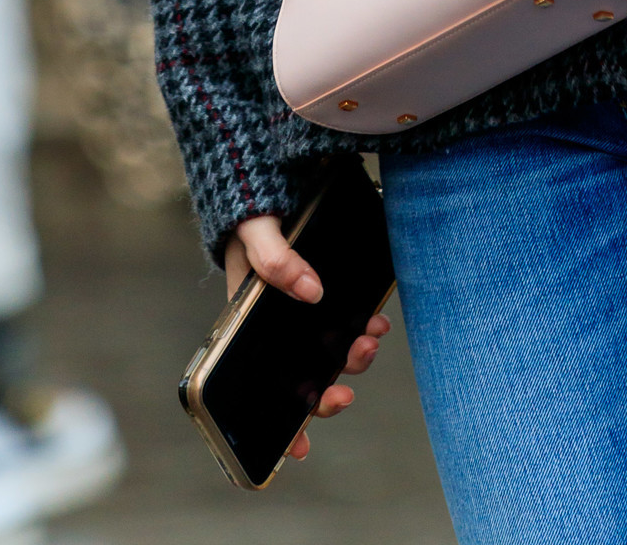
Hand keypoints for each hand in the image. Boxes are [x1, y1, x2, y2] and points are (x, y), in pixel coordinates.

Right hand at [227, 215, 391, 461]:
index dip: (283, 420)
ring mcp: (305, 308)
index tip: (301, 449)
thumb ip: (275, 258)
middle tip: (346, 394)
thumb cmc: (252, 208)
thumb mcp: (256, 229)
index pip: (264, 382)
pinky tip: (377, 324)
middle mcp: (278, 323)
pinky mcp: (329, 291)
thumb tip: (312, 292)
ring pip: (330, 352)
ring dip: (351, 360)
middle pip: (302, 375)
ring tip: (369, 344)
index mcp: (249, 321)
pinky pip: (348, 321)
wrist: (273, 176)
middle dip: (326, 393)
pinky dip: (363, 330)